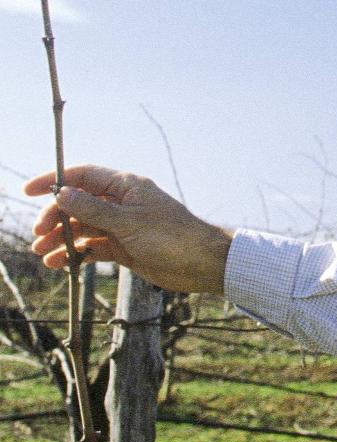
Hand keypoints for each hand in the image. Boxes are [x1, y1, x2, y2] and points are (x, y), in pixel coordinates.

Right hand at [25, 165, 232, 294]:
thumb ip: (93, 210)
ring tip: (43, 254)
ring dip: (62, 238)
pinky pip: (93, 247)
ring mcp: (122, 226)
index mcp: (126, 186)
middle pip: (78, 204)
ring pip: (83, 228)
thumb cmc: (172, 237)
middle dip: (56, 216)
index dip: (55, 180)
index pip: (84, 176)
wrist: (202, 264)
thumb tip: (62, 193)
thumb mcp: (128, 223)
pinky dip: (76, 254)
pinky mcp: (124, 248)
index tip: (28, 191)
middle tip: (39, 234)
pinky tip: (60, 263)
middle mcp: (122, 203)